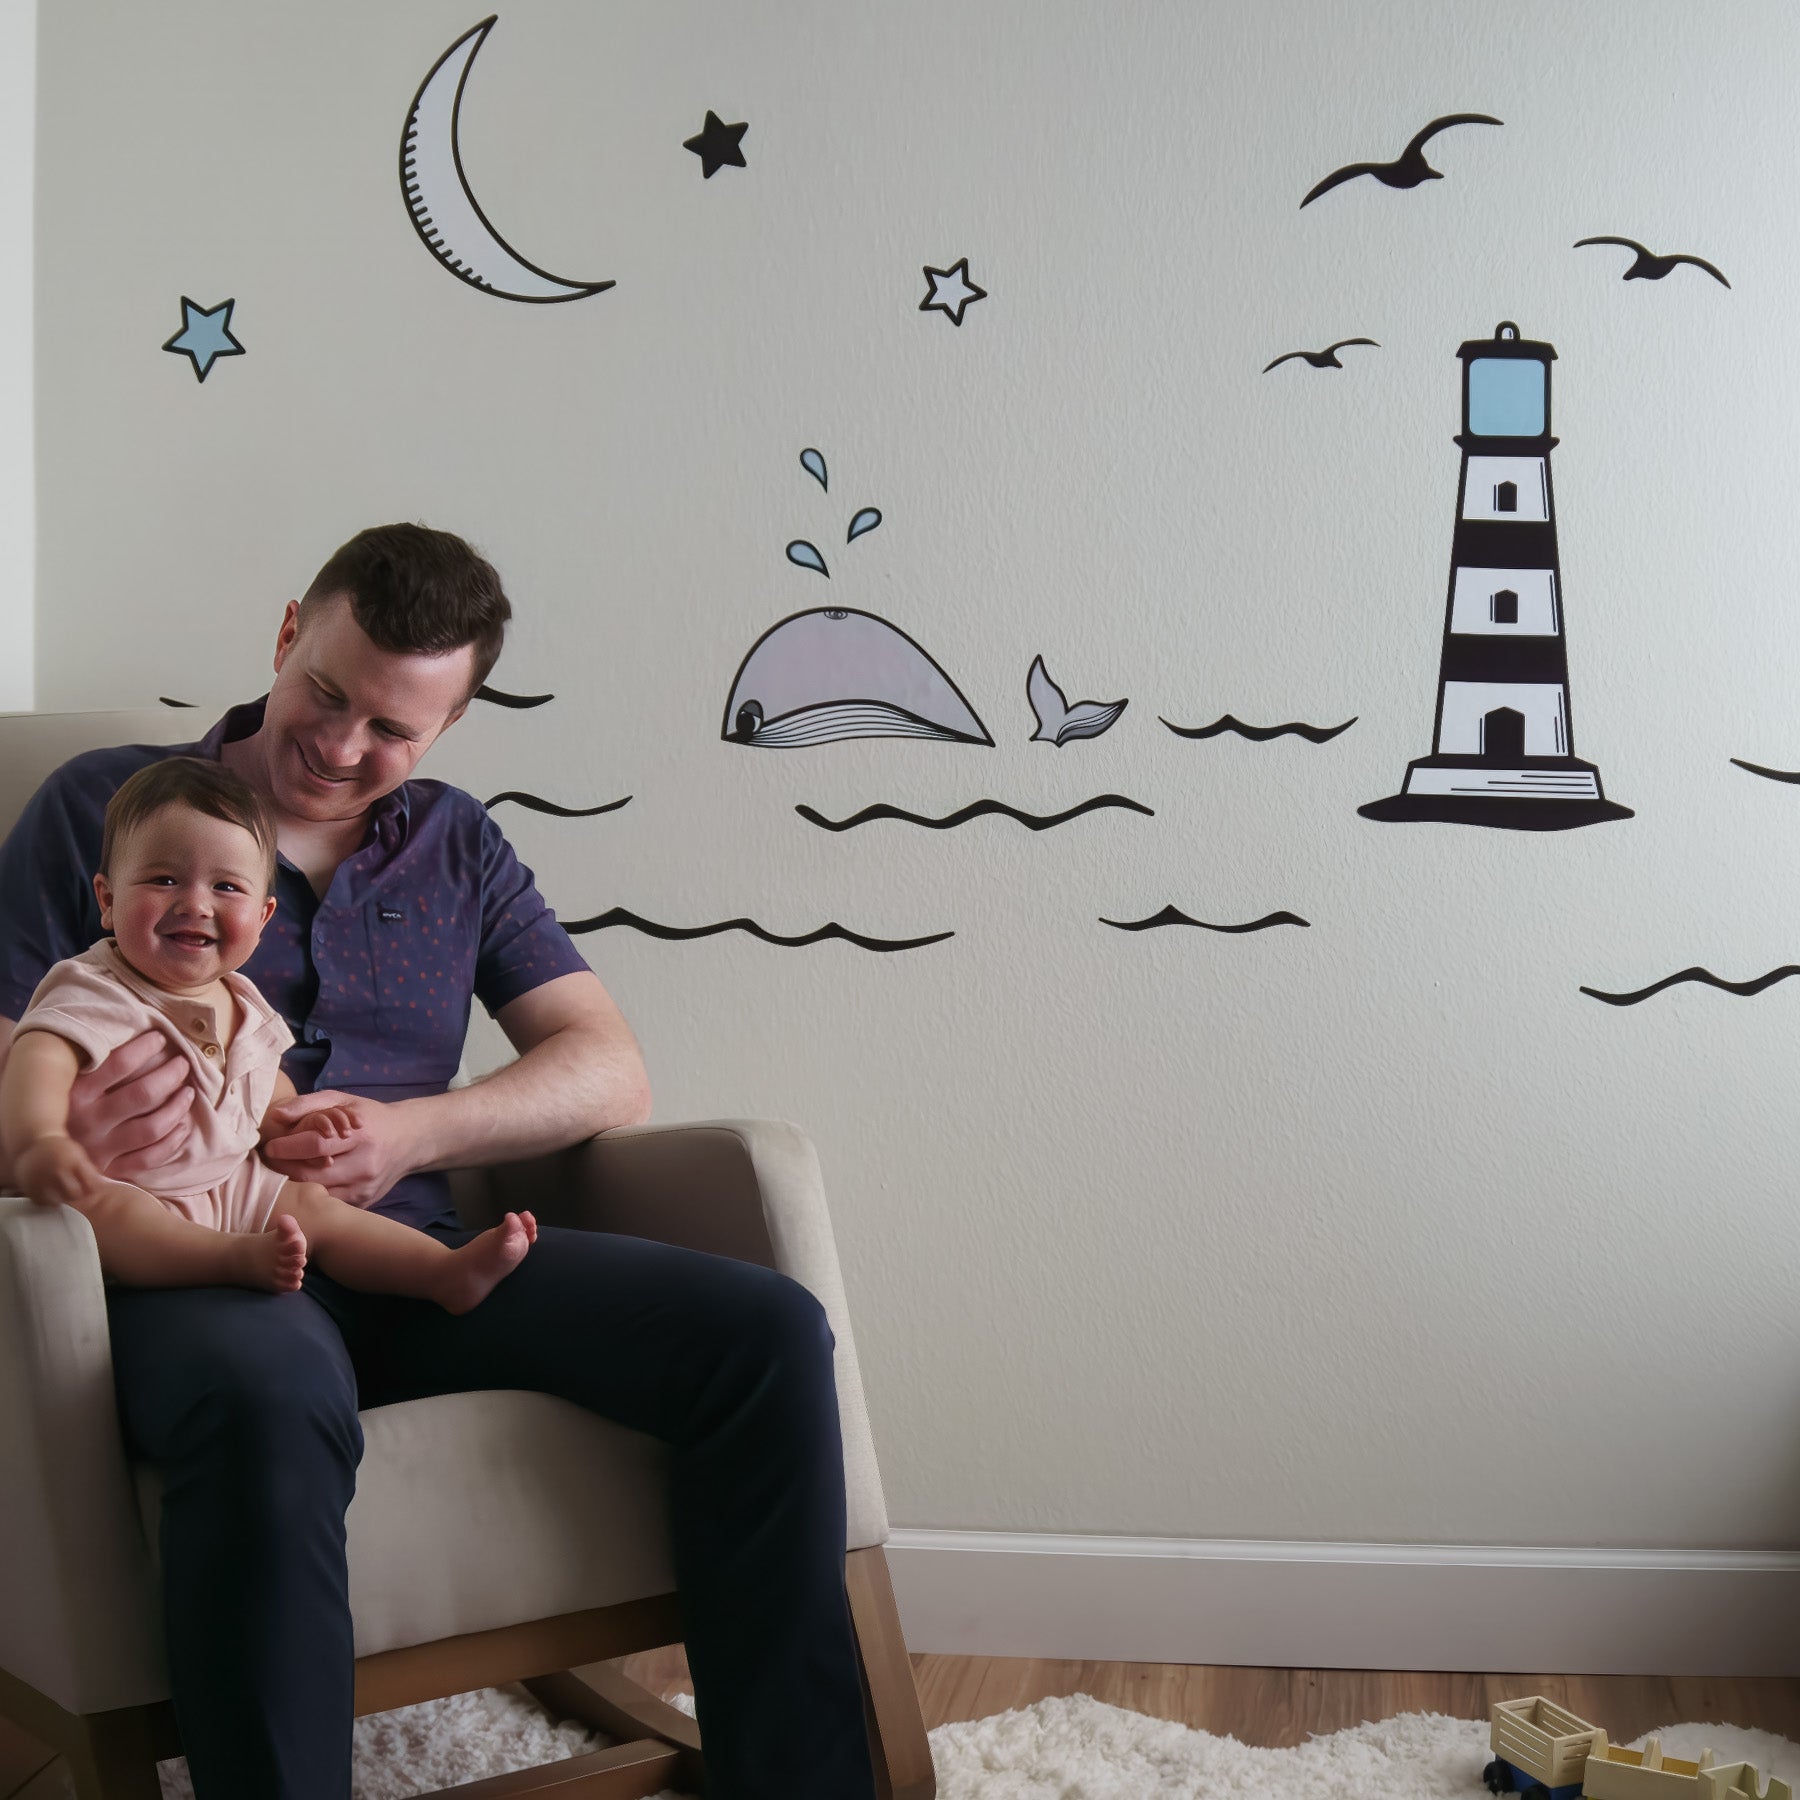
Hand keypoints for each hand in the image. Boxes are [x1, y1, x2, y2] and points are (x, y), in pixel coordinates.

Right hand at [16, 1134, 108, 1208]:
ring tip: (62, 1192)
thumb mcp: (78, 1155)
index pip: (91, 1183)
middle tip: (75, 1192)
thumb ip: (89, 1170)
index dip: (93, 1188)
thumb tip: (102, 1187)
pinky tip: (50, 1194)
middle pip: (74, 1194)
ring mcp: (42, 1179)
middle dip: (77, 1195)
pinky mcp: (29, 1186)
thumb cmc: (61, 1150)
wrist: (34, 1143)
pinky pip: (41, 1202)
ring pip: (57, 1201)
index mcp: (74, 1161)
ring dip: (61, 1199)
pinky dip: (46, 1201)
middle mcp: (58, 1170)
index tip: (90, 1188)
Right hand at [67, 1029, 197, 1181]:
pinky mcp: (111, 1170)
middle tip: (182, 1064)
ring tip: (188, 1093)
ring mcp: (101, 1148)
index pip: (120, 1064)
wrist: (39, 1162)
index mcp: (76, 1094)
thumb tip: (135, 1039)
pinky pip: (150, 1157)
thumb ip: (92, 1067)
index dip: (146, 1047)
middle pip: (144, 1094)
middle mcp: (89, 1121)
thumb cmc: (60, 1113)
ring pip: (153, 1126)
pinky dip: (172, 1141)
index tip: (160, 1039)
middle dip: (171, 1075)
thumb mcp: (65, 1086)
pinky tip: (183, 1125)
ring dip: (178, 1107)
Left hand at [260, 1090, 421, 1207]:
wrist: (409, 1139)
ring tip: (285, 1171)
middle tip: (271, 1161)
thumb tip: (275, 1117)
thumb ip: (308, 1104)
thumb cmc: (369, 1116)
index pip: (316, 1145)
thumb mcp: (342, 1100)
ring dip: (295, 1185)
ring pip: (316, 1194)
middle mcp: (365, 1165)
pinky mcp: (363, 1203)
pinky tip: (305, 1183)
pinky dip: (312, 1195)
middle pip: (311, 1175)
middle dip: (284, 1169)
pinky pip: (328, 1203)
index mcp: (362, 1135)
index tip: (270, 1146)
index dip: (287, 1147)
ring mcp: (365, 1188)